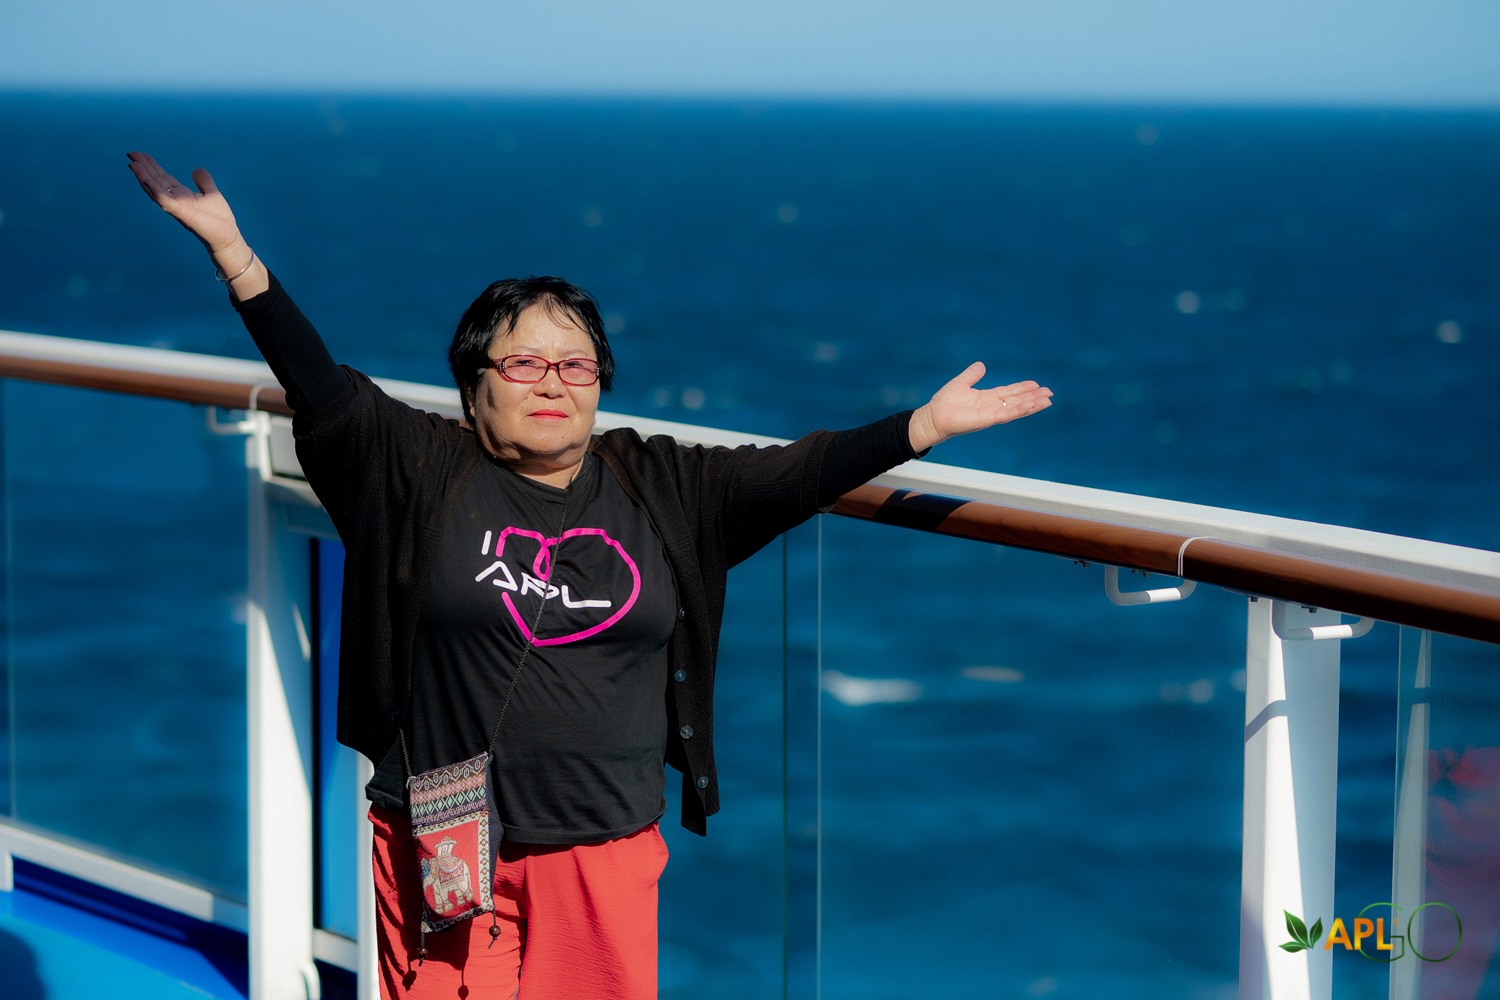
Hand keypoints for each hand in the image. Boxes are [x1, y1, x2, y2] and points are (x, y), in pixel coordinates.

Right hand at [127, 151, 266, 297]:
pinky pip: (164, 201)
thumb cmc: (220, 220)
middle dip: (143, 168)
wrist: (227, 238)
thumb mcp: (212, 194)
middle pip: (156, 182)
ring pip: (155, 190)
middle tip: (131, 153)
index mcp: (181, 195)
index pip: (163, 178)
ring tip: (133, 164)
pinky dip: (154, 190)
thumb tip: (197, 169)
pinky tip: (146, 180)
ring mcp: (177, 208)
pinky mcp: (182, 214)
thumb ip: (204, 181)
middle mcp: (175, 201)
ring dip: (143, 177)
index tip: (141, 154)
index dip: (152, 167)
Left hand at [908, 362, 1052, 452]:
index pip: (1009, 392)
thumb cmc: (944, 403)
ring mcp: (991, 414)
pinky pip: (1006, 414)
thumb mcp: (961, 383)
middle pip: (1017, 401)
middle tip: (1049, 393)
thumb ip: (972, 375)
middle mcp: (991, 407)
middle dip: (1033, 397)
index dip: (1022, 388)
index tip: (1036, 384)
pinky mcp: (987, 420)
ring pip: (1016, 408)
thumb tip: (981, 364)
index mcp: (986, 398)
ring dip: (1032, 404)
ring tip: (1047, 400)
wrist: (933, 417)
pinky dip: (1019, 410)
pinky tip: (1030, 405)